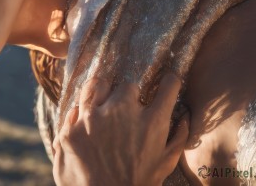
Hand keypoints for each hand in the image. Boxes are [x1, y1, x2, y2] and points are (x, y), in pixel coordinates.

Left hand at [52, 73, 188, 185]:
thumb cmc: (139, 185)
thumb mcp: (165, 164)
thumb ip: (178, 138)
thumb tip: (185, 117)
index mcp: (151, 122)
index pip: (167, 87)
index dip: (169, 82)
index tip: (168, 81)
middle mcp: (121, 113)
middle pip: (128, 86)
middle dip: (129, 95)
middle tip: (128, 106)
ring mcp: (92, 119)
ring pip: (96, 85)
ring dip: (101, 92)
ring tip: (102, 102)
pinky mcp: (70, 129)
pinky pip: (75, 109)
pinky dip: (80, 114)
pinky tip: (84, 122)